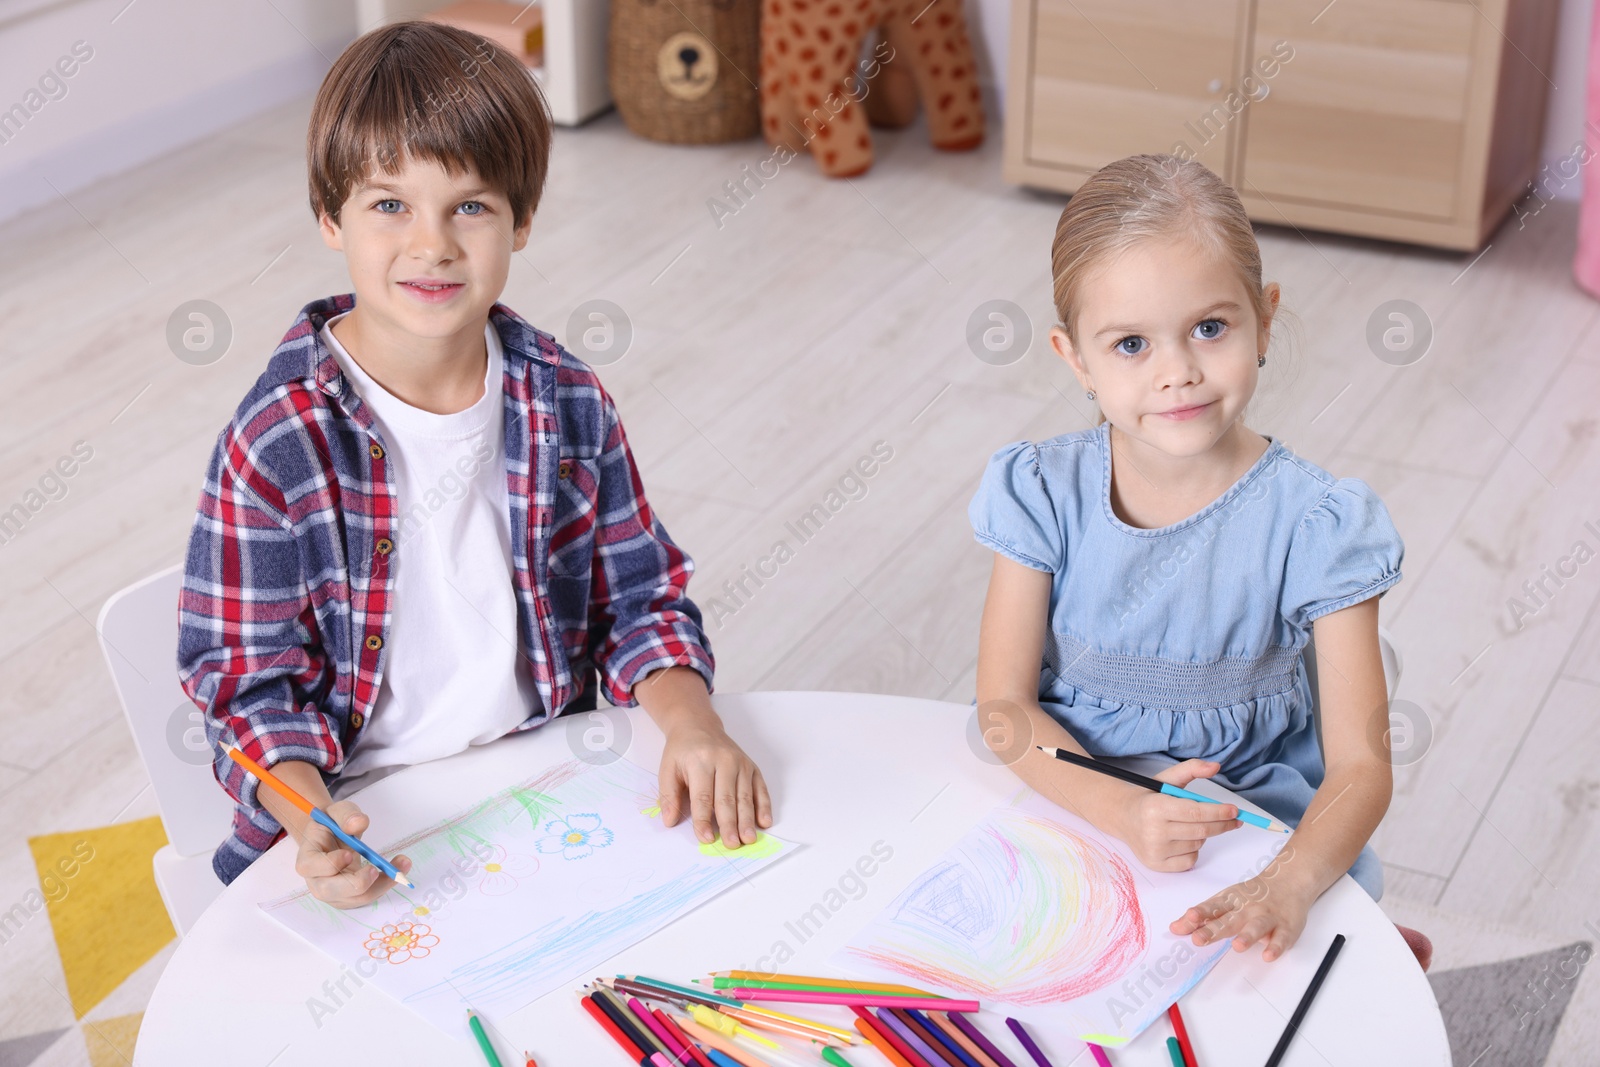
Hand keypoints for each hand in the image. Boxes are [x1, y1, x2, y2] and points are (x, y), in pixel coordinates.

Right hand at [293, 800, 411, 908]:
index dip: (329, 864)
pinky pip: (368, 896)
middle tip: (375, 869)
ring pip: (355, 898)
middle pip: (330, 891)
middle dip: (355, 882)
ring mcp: (333, 893)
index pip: (311, 867)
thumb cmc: (332, 825)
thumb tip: (358, 822)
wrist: (333, 837)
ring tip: (401, 864)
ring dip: (380, 884)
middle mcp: (316, 880)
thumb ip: (346, 815)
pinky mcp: (350, 897)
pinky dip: (385, 884)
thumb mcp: (338, 811)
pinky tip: (398, 870)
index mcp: (307, 858)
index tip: (348, 854)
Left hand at [657, 717, 772, 847]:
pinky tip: (765, 822)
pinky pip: (760, 788)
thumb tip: (670, 821)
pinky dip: (763, 806)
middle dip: (730, 824)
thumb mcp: (667, 769)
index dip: (704, 820)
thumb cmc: (682, 751)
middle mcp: (723, 761)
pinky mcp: (752, 766)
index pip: (702, 796)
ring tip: (748, 839)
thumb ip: (668, 796)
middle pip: (727, 798)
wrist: (698, 726)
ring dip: (747, 820)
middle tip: (732, 844)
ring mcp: (741, 763)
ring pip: (745, 796)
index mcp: (700, 761)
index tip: (706, 839)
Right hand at [1112, 759, 1241, 871]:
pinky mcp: (1157, 865)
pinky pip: (1190, 860)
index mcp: (1155, 807)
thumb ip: (1191, 768)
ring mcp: (1155, 851)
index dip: (1218, 812)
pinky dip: (1193, 849)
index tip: (1234, 810)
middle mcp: (1153, 831)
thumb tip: (1215, 766)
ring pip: (1197, 844)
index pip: (1195, 813)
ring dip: (1203, 834)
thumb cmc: (1149, 798)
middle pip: (1201, 831)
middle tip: (1234, 819)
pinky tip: (1182, 839)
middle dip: (1222, 824)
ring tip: (1190, 824)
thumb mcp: (1166, 779)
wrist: (1123, 817)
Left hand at [1169, 865, 1315, 961]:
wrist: (1288, 882)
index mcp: (1230, 901)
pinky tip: (1268, 955)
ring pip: (1257, 927)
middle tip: (1199, 940)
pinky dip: (1276, 946)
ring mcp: (1267, 917)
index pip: (1212, 908)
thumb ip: (1201, 917)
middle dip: (1214, 930)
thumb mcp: (1224, 902)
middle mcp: (1247, 909)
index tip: (1185, 921)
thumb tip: (1175, 928)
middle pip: (1230, 920)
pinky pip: (1282, 938)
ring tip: (1237, 946)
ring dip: (1247, 936)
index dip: (1199, 915)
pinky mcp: (1286, 928)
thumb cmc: (1251, 896)